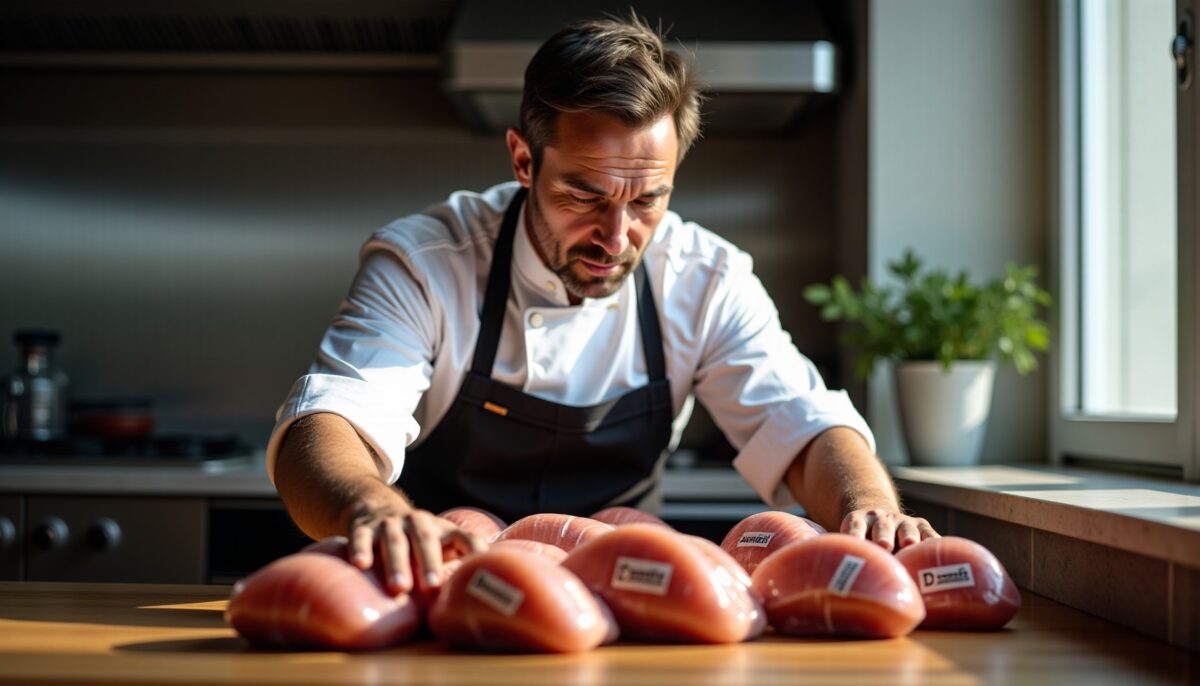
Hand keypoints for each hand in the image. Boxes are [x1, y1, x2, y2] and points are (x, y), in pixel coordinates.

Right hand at [348, 507, 485, 595]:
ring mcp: (391, 524)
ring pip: (395, 541)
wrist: (376, 508)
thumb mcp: (441, 544)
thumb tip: (482, 594)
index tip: (480, 563)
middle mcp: (418, 522)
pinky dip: (360, 549)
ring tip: (399, 588)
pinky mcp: (364, 527)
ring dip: (397, 563)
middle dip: (429, 563)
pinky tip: (360, 564)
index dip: (473, 548)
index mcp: (441, 529)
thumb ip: (460, 562)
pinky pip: (361, 536)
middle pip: (426, 540)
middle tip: (432, 586)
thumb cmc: (418, 539)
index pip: (463, 536)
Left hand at [840, 508, 938, 551]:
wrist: (882, 522)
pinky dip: (932, 540)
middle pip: (881, 526)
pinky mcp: (921, 525)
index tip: (855, 543)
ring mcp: (902, 521)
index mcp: (859, 521)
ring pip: (906, 527)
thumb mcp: (853, 545)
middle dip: (883, 535)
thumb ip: (849, 559)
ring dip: (907, 535)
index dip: (855, 533)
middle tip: (883, 545)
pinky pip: (928, 532)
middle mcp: (881, 518)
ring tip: (910, 544)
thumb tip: (840, 589)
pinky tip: (937, 548)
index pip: (855, 525)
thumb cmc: (863, 544)